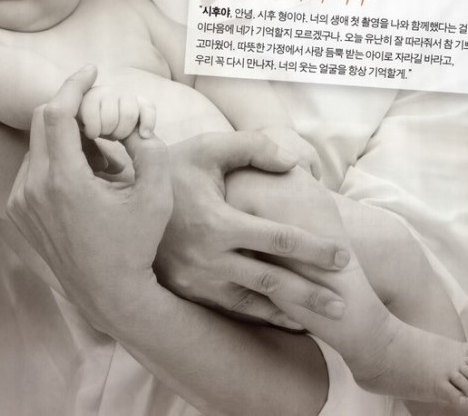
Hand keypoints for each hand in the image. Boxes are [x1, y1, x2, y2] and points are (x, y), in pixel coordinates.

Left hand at [7, 67, 171, 327]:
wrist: (109, 294)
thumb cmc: (136, 244)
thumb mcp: (156, 194)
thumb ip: (151, 147)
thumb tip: (137, 117)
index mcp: (64, 181)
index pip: (57, 113)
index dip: (74, 84)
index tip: (92, 70)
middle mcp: (33, 188)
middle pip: (43, 121)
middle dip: (72, 107)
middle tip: (102, 111)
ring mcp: (21, 200)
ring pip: (39, 143)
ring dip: (68, 135)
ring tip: (104, 158)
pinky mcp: (18, 211)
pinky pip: (34, 166)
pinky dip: (58, 158)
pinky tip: (87, 179)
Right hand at [154, 132, 348, 328]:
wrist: (122, 203)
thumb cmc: (173, 169)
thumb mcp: (209, 147)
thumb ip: (253, 147)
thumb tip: (292, 163)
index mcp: (217, 223)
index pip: (278, 240)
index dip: (314, 248)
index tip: (344, 256)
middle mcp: (208, 258)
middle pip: (273, 281)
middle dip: (312, 294)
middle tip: (345, 304)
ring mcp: (197, 281)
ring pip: (254, 304)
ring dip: (291, 313)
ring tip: (324, 320)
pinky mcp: (189, 292)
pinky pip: (232, 310)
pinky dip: (263, 317)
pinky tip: (287, 320)